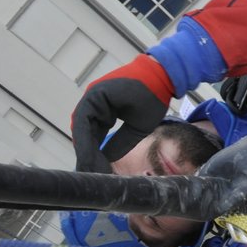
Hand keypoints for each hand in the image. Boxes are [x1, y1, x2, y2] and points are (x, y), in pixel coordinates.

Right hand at [71, 55, 174, 171]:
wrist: (163, 73)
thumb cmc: (154, 93)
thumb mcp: (141, 123)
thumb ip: (123, 142)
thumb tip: (106, 159)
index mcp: (97, 97)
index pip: (83, 126)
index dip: (84, 149)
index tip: (86, 166)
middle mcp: (92, 98)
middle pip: (83, 130)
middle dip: (86, 152)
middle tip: (91, 173)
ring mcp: (97, 102)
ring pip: (88, 129)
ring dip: (91, 148)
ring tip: (96, 169)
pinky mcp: (104, 106)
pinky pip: (96, 126)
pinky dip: (98, 140)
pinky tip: (100, 157)